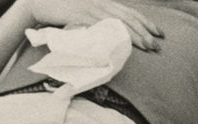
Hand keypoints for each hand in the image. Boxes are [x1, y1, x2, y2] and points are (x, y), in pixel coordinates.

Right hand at [24, 0, 164, 49]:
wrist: (38, 3)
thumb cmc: (59, 11)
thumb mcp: (81, 16)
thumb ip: (94, 23)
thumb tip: (105, 37)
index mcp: (103, 3)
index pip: (129, 12)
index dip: (145, 22)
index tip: (158, 33)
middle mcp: (101, 4)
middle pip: (129, 17)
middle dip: (146, 31)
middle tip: (159, 43)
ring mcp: (92, 9)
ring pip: (120, 22)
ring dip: (135, 35)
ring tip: (148, 46)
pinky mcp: (81, 16)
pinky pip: (102, 26)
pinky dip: (114, 35)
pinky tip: (125, 44)